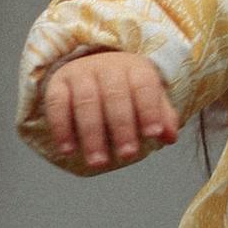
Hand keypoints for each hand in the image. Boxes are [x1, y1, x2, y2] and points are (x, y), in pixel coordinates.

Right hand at [45, 47, 182, 169]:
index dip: (150, 109)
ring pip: (86, 101)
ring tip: (98, 161)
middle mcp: (107, 66)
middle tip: (128, 155)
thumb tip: (170, 137)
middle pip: (115, 95)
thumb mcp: (148, 97)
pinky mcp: (58, 82)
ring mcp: (81, 73)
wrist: (91, 65)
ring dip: (92, 134)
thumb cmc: (126, 88)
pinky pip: (57, 104)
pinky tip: (68, 149)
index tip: (153, 134)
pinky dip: (61, 128)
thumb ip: (162, 115)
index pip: (144, 86)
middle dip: (122, 127)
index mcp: (135, 68)